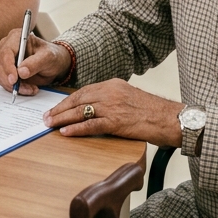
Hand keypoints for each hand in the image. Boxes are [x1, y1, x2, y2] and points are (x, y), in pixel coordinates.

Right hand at [0, 30, 70, 94]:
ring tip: (30, 89)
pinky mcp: (6, 71)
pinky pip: (4, 82)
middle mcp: (7, 47)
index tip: (14, 79)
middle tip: (23, 89)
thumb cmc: (51, 55)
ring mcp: (5, 59)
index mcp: (16, 37)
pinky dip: (14, 89)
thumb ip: (35, 63)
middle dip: (9, 80)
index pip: (6, 52)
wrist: (53, 64)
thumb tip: (21, 72)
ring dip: (13, 86)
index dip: (8, 67)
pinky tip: (27, 89)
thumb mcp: (48, 57)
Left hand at [43, 80, 182, 146]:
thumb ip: (113, 99)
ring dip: (62, 118)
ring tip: (50, 124)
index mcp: (113, 84)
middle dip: (60, 108)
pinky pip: (91, 125)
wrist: (170, 118)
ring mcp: (113, 106)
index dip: (68, 100)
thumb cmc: (153, 112)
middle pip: (78, 99)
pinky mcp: (117, 122)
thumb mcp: (130, 98)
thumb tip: (95, 109)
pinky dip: (76, 129)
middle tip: (46, 116)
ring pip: (81, 111)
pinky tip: (65, 132)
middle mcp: (111, 92)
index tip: (56, 107)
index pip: (84, 91)